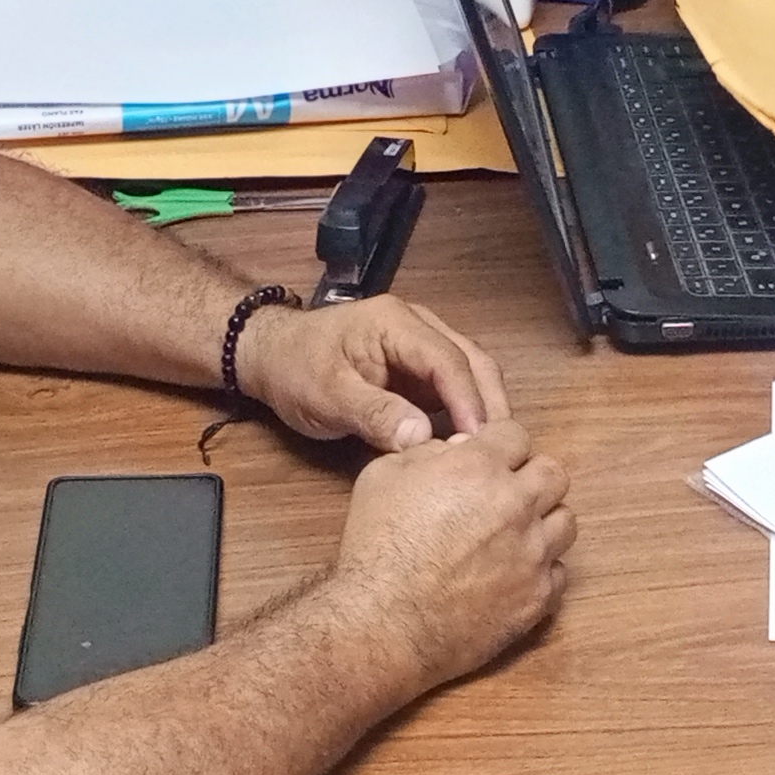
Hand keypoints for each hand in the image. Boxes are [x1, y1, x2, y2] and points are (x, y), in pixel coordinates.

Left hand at [235, 294, 507, 450]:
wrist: (272, 357)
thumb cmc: (294, 369)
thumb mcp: (326, 396)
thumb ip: (373, 414)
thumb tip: (421, 437)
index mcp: (395, 323)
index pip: (447, 359)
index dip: (468, 400)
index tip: (480, 439)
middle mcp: (418, 327)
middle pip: (472, 361)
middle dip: (490, 404)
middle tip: (502, 449)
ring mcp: (421, 348)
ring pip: (470, 374)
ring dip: (483, 409)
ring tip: (492, 451)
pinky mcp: (419, 371)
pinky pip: (453, 390)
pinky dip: (465, 415)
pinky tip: (468, 445)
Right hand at [322, 417, 572, 681]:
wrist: (383, 624)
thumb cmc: (375, 550)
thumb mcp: (382, 477)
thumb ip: (425, 452)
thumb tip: (454, 450)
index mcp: (478, 468)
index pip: (515, 435)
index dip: (499, 447)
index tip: (487, 462)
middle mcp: (515, 505)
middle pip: (553, 474)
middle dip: (530, 478)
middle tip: (504, 496)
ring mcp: (532, 553)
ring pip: (565, 522)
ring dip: (543, 522)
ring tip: (515, 535)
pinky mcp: (537, 597)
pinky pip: (560, 572)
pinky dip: (542, 570)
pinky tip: (515, 573)